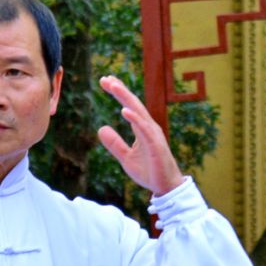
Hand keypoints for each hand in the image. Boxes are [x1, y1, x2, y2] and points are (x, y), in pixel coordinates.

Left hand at [96, 75, 185, 196]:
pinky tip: (124, 110)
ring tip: (113, 86)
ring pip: (138, 111)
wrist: (165, 187)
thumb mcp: (126, 157)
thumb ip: (115, 143)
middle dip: (120, 90)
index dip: (118, 93)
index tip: (105, 81)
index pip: (129, 106)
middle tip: (106, 78)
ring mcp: (153, 135)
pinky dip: (135, 118)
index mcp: (142, 129)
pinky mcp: (155, 145)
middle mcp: (149, 127)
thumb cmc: (149, 171)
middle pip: (133, 104)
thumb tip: (101, 128)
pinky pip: (144, 129)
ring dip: (126, 98)